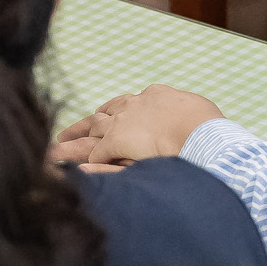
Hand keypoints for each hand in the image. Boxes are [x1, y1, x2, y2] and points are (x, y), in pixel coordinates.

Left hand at [49, 84, 224, 167]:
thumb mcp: (197, 113)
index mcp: (155, 96)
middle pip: (102, 115)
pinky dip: (85, 160)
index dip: (114, 112)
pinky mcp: (117, 140)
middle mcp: (135, 105)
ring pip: (91, 130)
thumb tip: (190, 117)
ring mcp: (124, 122)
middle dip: (85, 125)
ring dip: (74, 141)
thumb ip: (186, 114)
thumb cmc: (209, 125)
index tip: (104, 116)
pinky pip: (97, 152)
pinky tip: (75, 169)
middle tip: (66, 135)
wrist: (202, 131)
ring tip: (57, 148)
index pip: (127, 103)